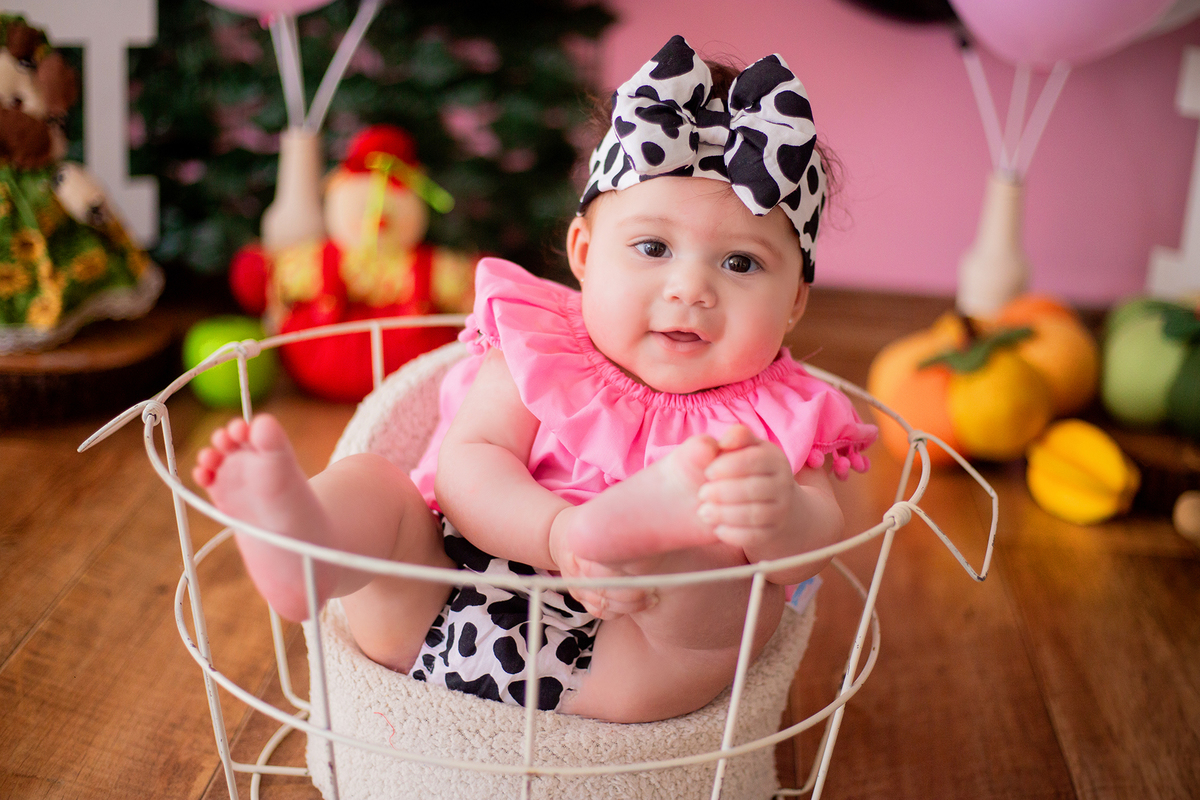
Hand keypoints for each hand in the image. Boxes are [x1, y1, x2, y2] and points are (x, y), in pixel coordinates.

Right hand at [549, 506, 657, 619]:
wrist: (565, 536)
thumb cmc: (593, 523)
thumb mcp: (604, 517)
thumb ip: (624, 525)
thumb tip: (653, 523)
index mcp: (583, 550)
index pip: (607, 573)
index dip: (631, 579)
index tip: (651, 578)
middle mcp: (577, 570)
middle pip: (606, 591)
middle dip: (634, 595)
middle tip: (654, 590)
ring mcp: (576, 585)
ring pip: (604, 605)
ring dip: (630, 606)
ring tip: (651, 599)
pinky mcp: (578, 595)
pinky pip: (598, 612)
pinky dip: (617, 612)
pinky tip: (633, 607)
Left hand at [696, 425, 797, 551]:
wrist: (774, 504)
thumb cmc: (748, 470)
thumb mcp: (745, 449)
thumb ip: (735, 438)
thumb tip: (724, 441)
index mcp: (774, 459)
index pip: (755, 460)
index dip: (729, 465)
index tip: (708, 471)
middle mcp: (783, 484)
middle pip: (754, 489)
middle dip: (723, 491)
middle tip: (702, 493)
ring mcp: (781, 510)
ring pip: (754, 514)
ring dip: (725, 514)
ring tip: (703, 512)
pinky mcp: (772, 533)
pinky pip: (754, 536)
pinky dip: (733, 534)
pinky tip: (716, 529)